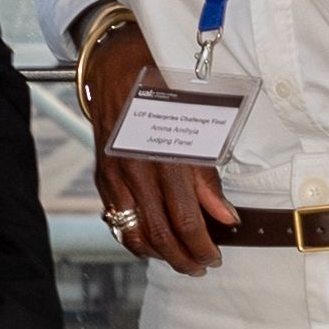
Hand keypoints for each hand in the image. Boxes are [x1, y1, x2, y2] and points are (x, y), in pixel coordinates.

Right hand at [83, 17, 235, 277]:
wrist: (114, 61)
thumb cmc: (163, 83)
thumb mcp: (196, 122)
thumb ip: (207, 174)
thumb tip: (226, 217)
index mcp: (162, 155)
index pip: (183, 218)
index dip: (200, 245)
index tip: (214, 257)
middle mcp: (134, 169)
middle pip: (158, 234)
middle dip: (181, 258)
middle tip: (200, 267)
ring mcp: (113, 174)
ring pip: (132, 233)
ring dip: (157, 253)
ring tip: (179, 258)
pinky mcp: (102, 175)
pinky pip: (116, 218)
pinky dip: (135, 237)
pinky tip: (153, 240)